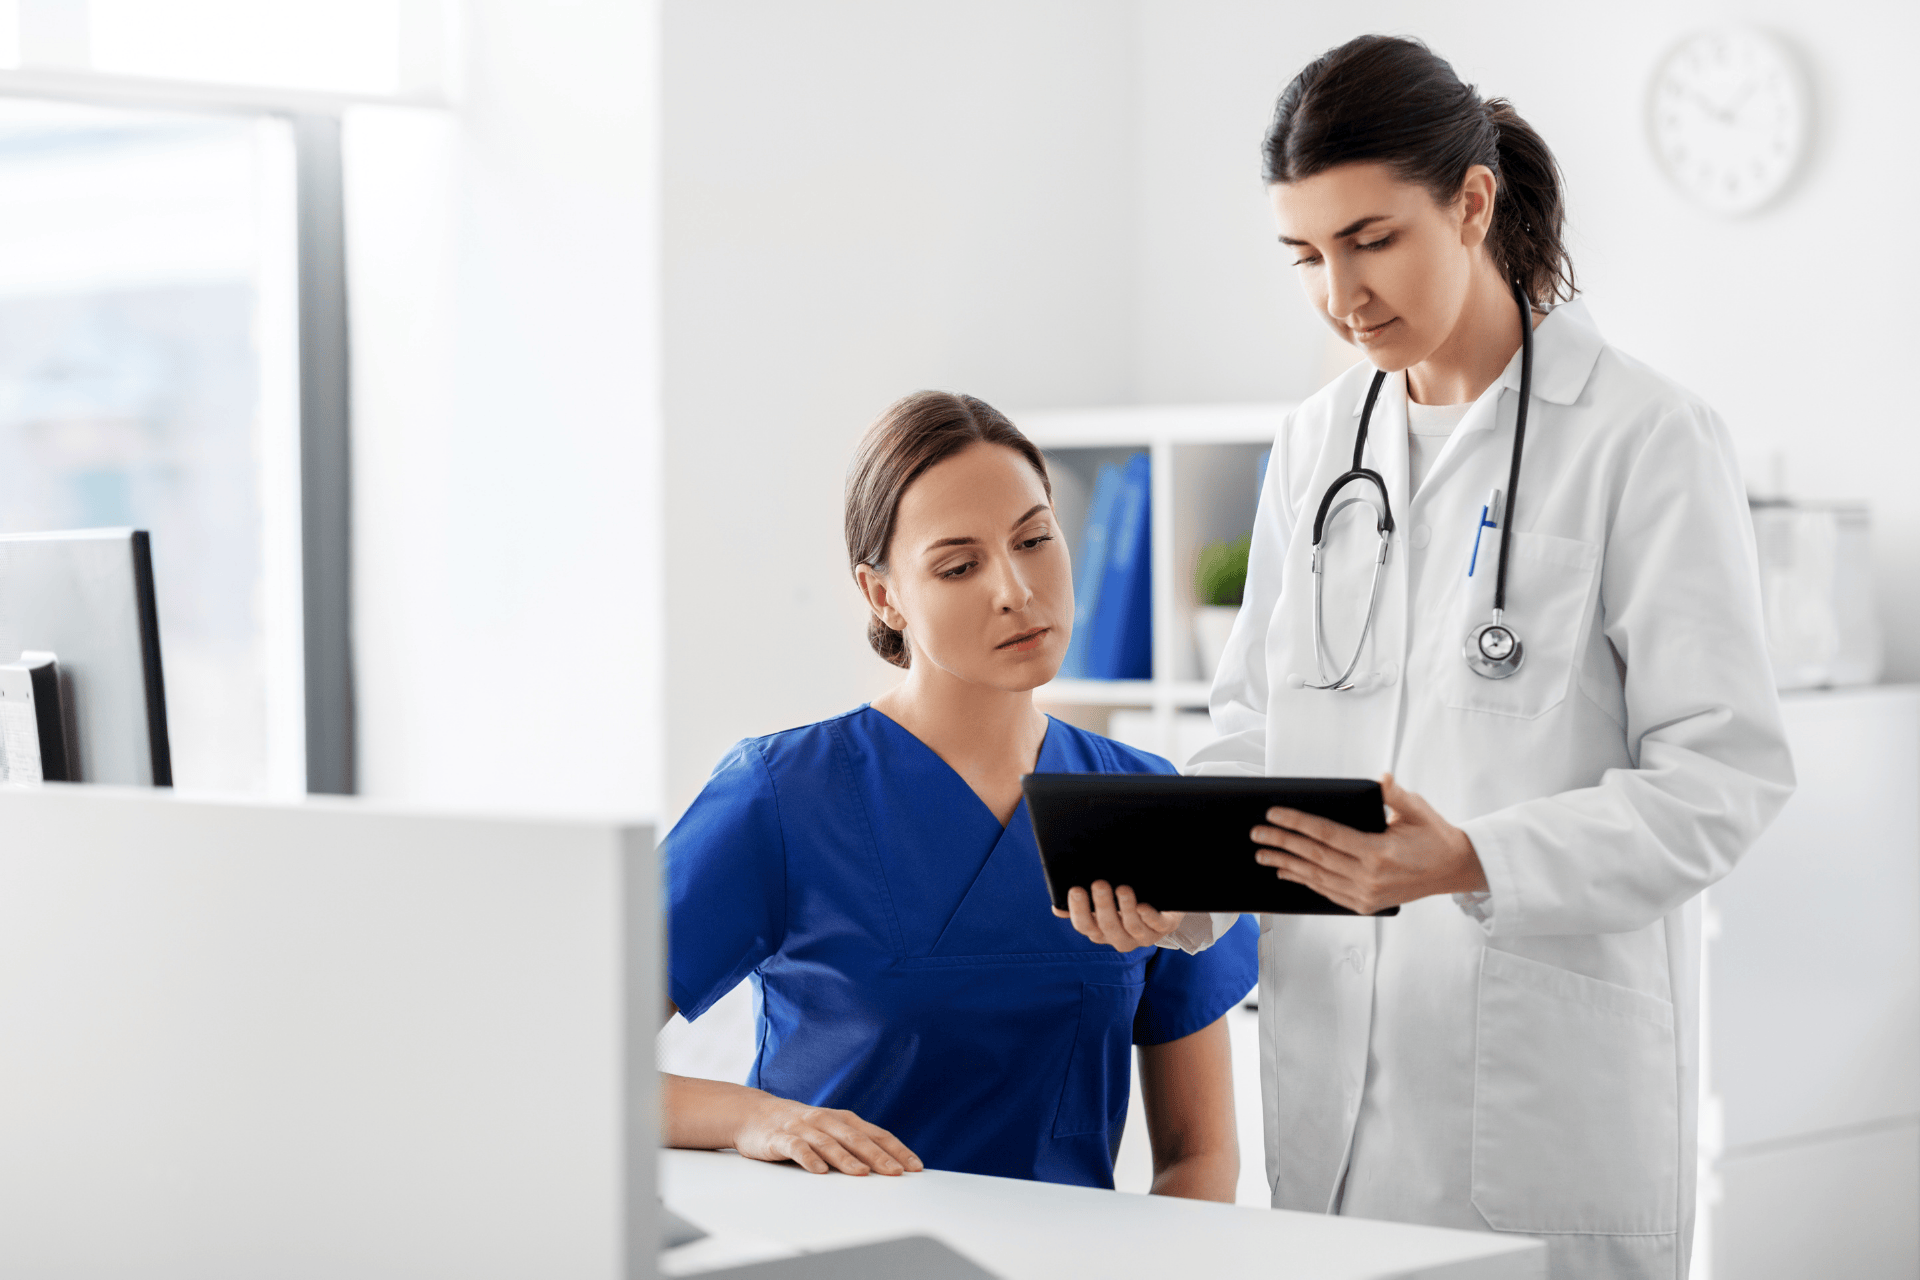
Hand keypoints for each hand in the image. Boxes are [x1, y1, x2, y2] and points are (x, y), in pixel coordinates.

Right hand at [732, 1092, 923, 1176]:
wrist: (754, 1114)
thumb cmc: (798, 1126)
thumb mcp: (829, 1130)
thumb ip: (853, 1143)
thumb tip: (887, 1165)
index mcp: (842, 1120)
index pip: (876, 1134)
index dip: (896, 1149)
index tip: (915, 1166)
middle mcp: (826, 1121)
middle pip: (857, 1139)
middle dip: (879, 1156)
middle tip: (896, 1173)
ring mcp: (803, 1128)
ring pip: (829, 1143)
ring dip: (846, 1159)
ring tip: (862, 1174)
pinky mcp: (781, 1138)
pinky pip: (797, 1148)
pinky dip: (809, 1158)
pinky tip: (819, 1171)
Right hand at [1053, 880, 1184, 952]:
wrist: (1163, 907)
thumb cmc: (1126, 903)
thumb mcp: (1105, 904)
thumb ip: (1083, 906)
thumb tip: (1057, 909)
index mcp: (1101, 932)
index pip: (1085, 925)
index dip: (1079, 910)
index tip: (1076, 889)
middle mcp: (1120, 938)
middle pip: (1108, 926)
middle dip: (1102, 905)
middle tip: (1099, 883)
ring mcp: (1142, 936)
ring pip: (1131, 926)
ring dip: (1125, 908)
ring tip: (1122, 889)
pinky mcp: (1162, 929)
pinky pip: (1155, 925)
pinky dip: (1148, 916)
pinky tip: (1142, 905)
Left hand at [1252, 773, 1485, 915]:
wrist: (1454, 869)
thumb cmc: (1434, 836)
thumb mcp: (1417, 809)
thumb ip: (1394, 794)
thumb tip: (1381, 779)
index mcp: (1378, 852)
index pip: (1326, 834)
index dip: (1297, 823)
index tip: (1273, 814)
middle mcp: (1369, 877)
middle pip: (1314, 857)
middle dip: (1281, 843)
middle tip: (1256, 834)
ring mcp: (1366, 894)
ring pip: (1316, 877)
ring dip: (1286, 865)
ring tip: (1261, 855)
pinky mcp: (1365, 904)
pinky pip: (1326, 892)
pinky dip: (1304, 881)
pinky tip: (1286, 872)